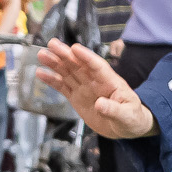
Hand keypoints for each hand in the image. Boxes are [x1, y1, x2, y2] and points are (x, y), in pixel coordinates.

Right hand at [35, 41, 155, 138]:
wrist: (125, 127)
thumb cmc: (131, 118)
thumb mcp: (127, 116)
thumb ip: (114, 110)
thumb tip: (100, 104)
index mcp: (110, 82)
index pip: (97, 67)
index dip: (86, 57)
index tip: (75, 48)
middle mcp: (95, 81)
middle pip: (78, 65)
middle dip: (65, 55)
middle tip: (52, 44)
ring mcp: (84, 88)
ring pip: (68, 73)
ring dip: (55, 63)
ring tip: (42, 54)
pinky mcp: (76, 97)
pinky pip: (62, 87)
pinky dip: (52, 80)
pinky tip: (40, 73)